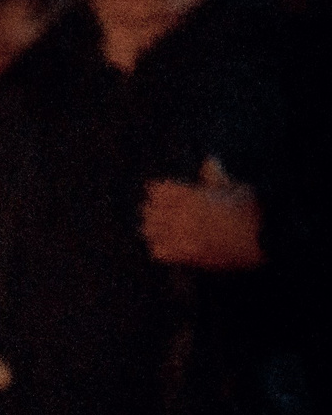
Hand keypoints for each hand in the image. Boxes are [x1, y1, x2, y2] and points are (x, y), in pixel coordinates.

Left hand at [142, 157, 263, 270]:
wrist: (266, 239)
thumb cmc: (253, 210)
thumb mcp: (236, 187)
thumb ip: (216, 176)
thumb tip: (209, 160)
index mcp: (193, 194)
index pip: (157, 190)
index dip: (158, 192)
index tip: (162, 195)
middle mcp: (184, 214)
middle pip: (149, 210)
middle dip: (154, 211)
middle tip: (158, 214)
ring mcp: (184, 235)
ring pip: (150, 231)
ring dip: (154, 229)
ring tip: (161, 230)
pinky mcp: (189, 255)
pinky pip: (159, 251)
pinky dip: (160, 248)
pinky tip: (169, 246)